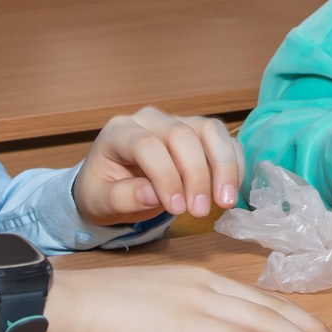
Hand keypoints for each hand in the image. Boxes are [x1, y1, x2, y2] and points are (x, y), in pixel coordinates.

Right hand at [38, 265, 331, 331]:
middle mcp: (205, 283)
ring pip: (267, 322)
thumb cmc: (96, 312)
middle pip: (273, 306)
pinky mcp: (188, 325)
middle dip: (311, 331)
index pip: (258, 296)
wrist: (65, 305)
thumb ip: (182, 318)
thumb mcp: (150, 309)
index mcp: (197, 277)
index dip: (292, 317)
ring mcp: (198, 301)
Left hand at [74, 107, 239, 222]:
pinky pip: (223, 140)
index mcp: (119, 131)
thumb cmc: (103, 189)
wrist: (112, 183)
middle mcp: (149, 119)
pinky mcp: (198, 133)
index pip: (147, 145)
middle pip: (181, 135)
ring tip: (225, 202)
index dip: (165, 176)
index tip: (177, 210)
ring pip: (209, 130)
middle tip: (200, 212)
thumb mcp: (98, 201)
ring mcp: (177, 122)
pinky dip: (233, 164)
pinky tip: (230, 192)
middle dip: (196, 175)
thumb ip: (121, 197)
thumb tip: (153, 195)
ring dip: (223, 166)